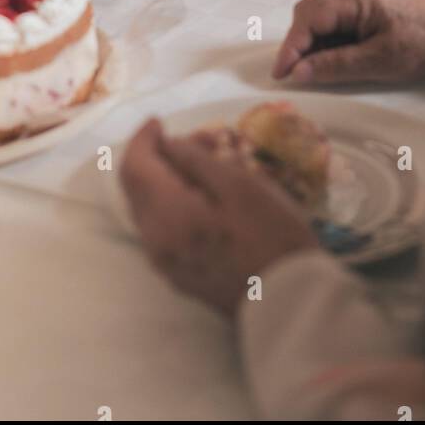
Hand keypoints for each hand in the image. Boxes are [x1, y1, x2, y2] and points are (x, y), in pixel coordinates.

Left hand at [120, 119, 318, 314]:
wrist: (290, 304)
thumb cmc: (272, 237)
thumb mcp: (240, 186)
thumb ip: (197, 160)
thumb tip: (168, 145)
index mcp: (167, 216)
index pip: (134, 167)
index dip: (143, 138)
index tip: (159, 121)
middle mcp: (155, 241)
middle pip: (138, 188)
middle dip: (161, 156)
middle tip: (202, 140)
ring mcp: (165, 262)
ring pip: (151, 208)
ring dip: (169, 180)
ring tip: (211, 164)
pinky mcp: (179, 274)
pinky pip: (163, 228)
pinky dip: (175, 203)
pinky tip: (207, 196)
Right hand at [273, 0, 424, 84]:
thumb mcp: (379, 62)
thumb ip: (335, 66)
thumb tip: (298, 73)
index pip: (308, 19)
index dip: (291, 48)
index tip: (280, 75)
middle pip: (310, 13)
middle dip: (299, 43)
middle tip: (295, 74)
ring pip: (323, 16)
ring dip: (314, 43)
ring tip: (314, 70)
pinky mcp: (372, 5)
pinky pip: (340, 19)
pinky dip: (331, 40)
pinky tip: (335, 60)